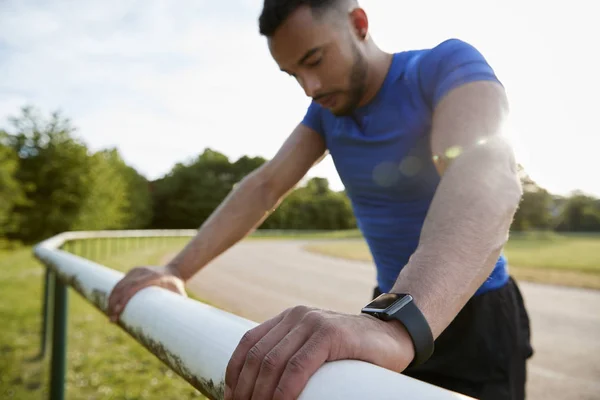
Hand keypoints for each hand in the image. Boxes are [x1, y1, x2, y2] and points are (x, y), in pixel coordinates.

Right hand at [107, 265, 186, 321]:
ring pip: (119, 284)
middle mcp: (143, 272)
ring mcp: (137, 270)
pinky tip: (110, 305)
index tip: (118, 312)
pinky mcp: (133, 271)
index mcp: (154, 277)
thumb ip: (180, 307)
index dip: (124, 298)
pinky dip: (114, 293)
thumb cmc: (177, 286)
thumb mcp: (179, 295)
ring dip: (111, 299)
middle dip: (115, 303)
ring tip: (110, 316)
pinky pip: (120, 282)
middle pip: (124, 286)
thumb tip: (181, 327)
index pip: (134, 287)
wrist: (175, 270)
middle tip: (112, 319)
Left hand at [224, 305, 414, 399]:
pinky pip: (298, 365)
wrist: (393, 337)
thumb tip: (264, 387)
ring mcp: (314, 322)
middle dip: (246, 390)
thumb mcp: (315, 350)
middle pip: (258, 356)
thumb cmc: (353, 353)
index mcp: (289, 319)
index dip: (234, 373)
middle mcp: (297, 316)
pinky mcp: (330, 334)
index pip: (249, 343)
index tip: (231, 398)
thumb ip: (294, 356)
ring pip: (274, 362)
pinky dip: (285, 389)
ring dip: (261, 394)